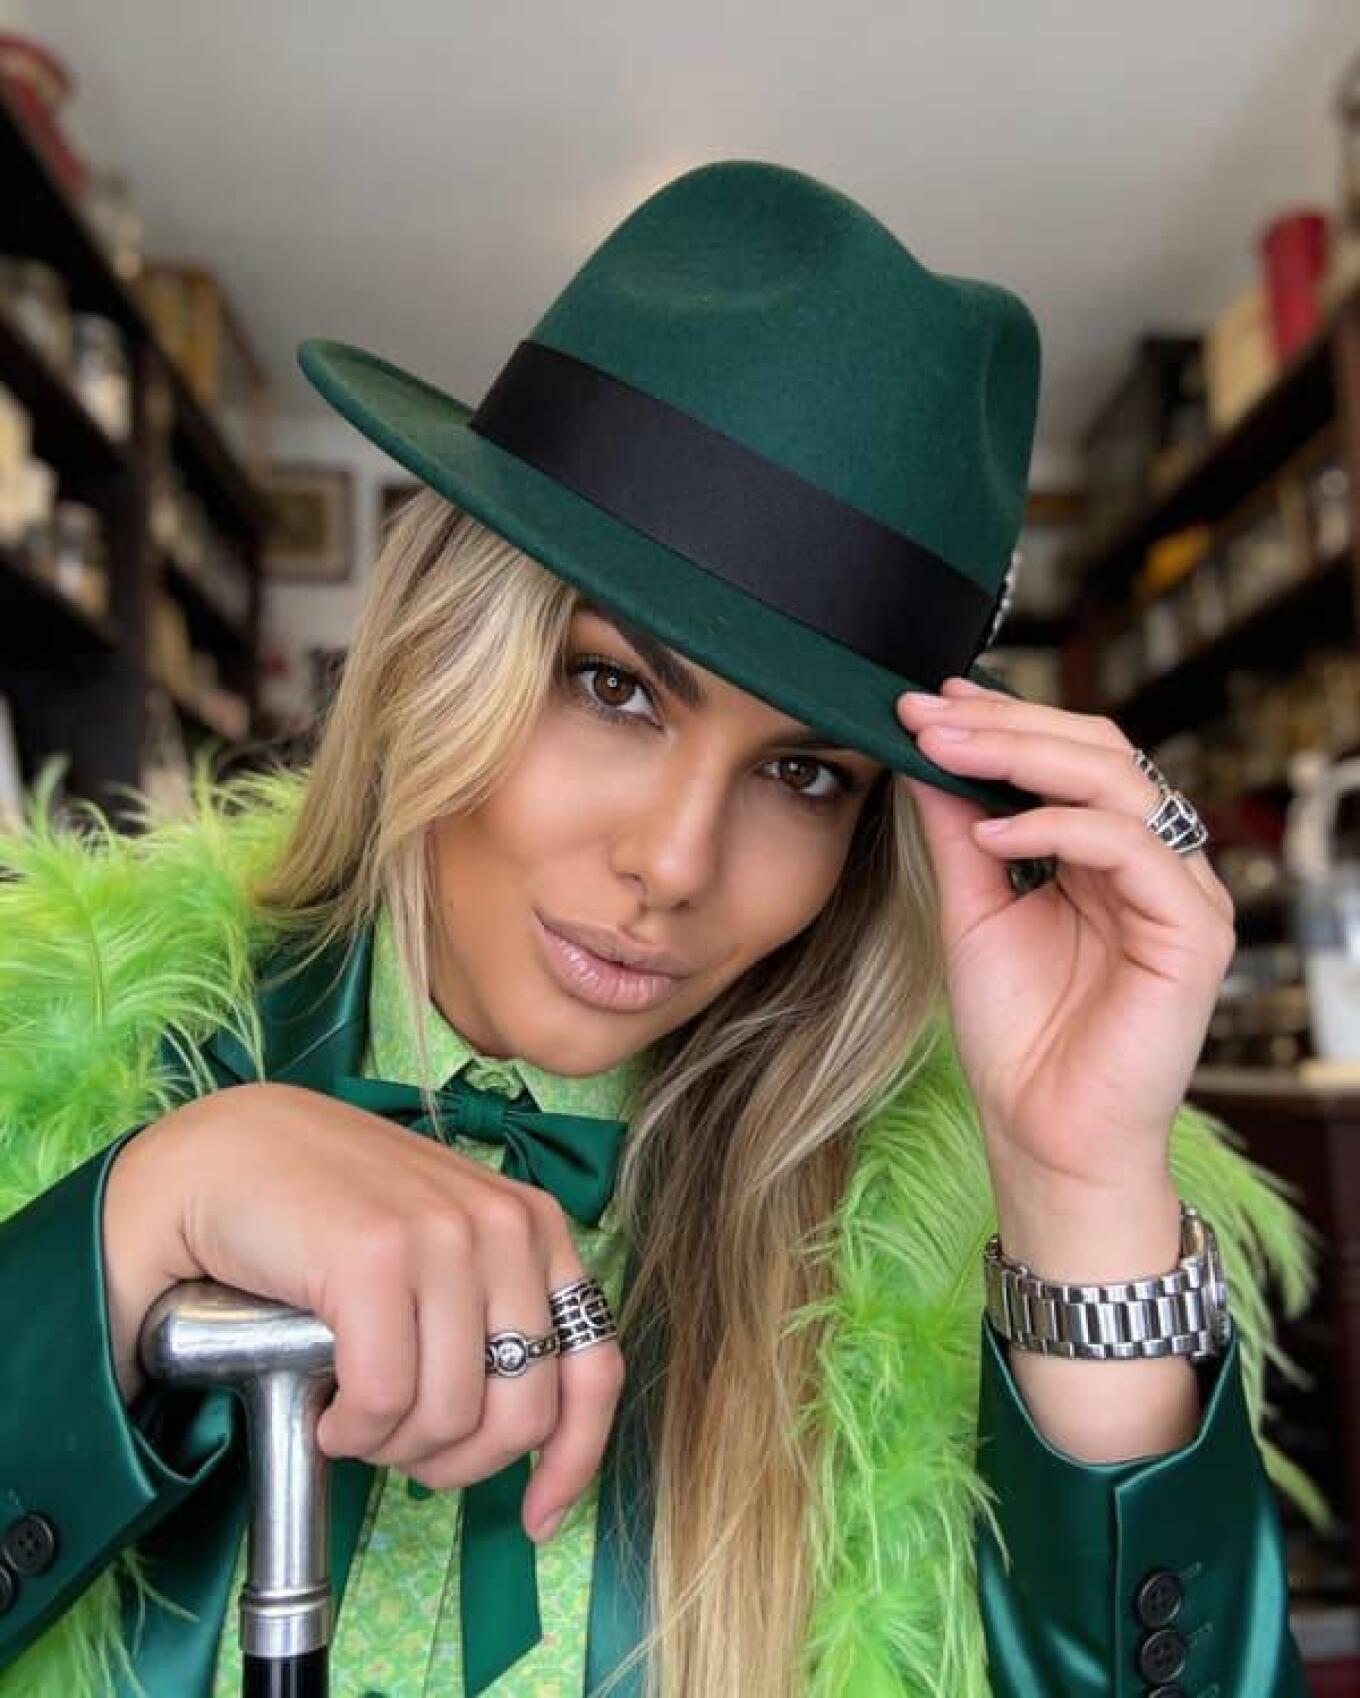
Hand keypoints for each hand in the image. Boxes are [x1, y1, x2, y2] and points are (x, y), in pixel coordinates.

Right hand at [102, 1080, 621, 1540]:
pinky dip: (350, 1431)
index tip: (537, 1517)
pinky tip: (328, 1413)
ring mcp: (443, 1236)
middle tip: (399, 1447)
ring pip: (449, 1417)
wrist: (229, 1155)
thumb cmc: (334, 1214)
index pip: (594, 1366)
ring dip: (392, 1448)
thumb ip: (495, 1313)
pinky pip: (383, 1399)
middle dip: (457, 1462)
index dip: (573, 1459)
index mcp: (537, 1227)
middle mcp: (506, 1225)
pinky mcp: (375, 1257)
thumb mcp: (444, 1251)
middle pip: (521, 1415)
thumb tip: (530, 1438)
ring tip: (354, 1417)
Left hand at [896, 675, 1235, 1211]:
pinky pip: (1131, 848)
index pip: (1071, 758)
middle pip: (1101, 753)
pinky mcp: (1193, 932)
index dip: (1004, 720)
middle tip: (927, 713)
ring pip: (1120, 783)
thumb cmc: (1018, 1035)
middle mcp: (1154, 865)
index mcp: (1109, 856)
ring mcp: (1182, 894)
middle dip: (1006, 724)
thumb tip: (926, 754)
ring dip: (1023, 756)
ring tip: (945, 749)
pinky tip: (992, 830)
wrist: (1042, 1134)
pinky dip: (1058, 826)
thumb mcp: (973, 912)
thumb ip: (959, 834)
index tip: (927, 702)